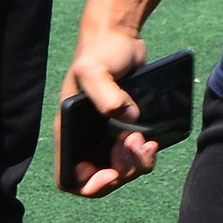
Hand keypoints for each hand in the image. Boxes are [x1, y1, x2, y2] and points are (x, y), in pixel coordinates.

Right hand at [59, 17, 161, 195]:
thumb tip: (127, 118)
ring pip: (120, 172)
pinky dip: (144, 156)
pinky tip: (152, 142)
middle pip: (101, 180)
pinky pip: (133, 158)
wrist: (118, 37)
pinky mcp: (122, 130)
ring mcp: (104, 137)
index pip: (70, 178)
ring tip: (145, 141)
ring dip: (136, 165)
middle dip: (122, 171)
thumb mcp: (96, 69)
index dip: (91, 185)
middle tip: (132, 144)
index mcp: (70, 131)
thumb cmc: (100, 51)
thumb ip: (106, 93)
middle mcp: (85, 139)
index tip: (112, 172)